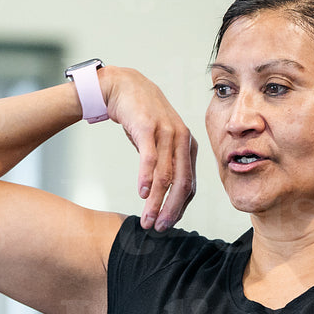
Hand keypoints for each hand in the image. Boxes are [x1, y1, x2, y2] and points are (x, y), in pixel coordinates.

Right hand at [102, 67, 198, 230]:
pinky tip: (140, 194)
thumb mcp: (159, 142)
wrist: (123, 85)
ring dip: (156, 201)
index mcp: (187, 146)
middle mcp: (181, 139)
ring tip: (147, 219)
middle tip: (159, 228)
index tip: (168, 224)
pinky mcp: (147, 127)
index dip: (179, 208)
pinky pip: (149, 158)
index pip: (189, 185)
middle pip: (182, 183)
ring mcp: (165, 132)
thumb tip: (164, 194)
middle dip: (171, 210)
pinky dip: (146, 178)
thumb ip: (165, 165)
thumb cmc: (141, 117)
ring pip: (165, 175)